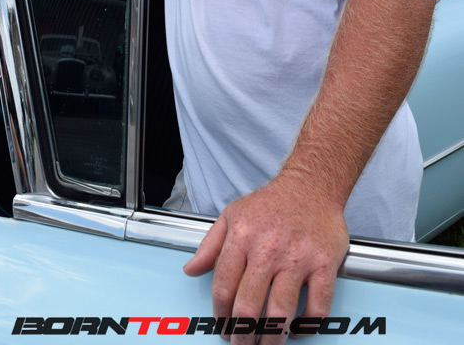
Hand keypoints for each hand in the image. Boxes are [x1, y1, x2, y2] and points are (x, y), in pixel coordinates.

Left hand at [183, 174, 348, 342]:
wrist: (311, 184)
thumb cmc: (271, 202)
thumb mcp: (232, 215)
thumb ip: (209, 246)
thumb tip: (190, 270)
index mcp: (242, 237)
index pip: (223, 287)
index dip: (220, 315)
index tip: (223, 327)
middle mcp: (268, 249)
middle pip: (248, 305)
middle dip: (242, 335)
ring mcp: (297, 257)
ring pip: (281, 312)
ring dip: (272, 337)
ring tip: (267, 344)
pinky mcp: (324, 263)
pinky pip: (318, 305)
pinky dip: (308, 325)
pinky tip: (299, 329)